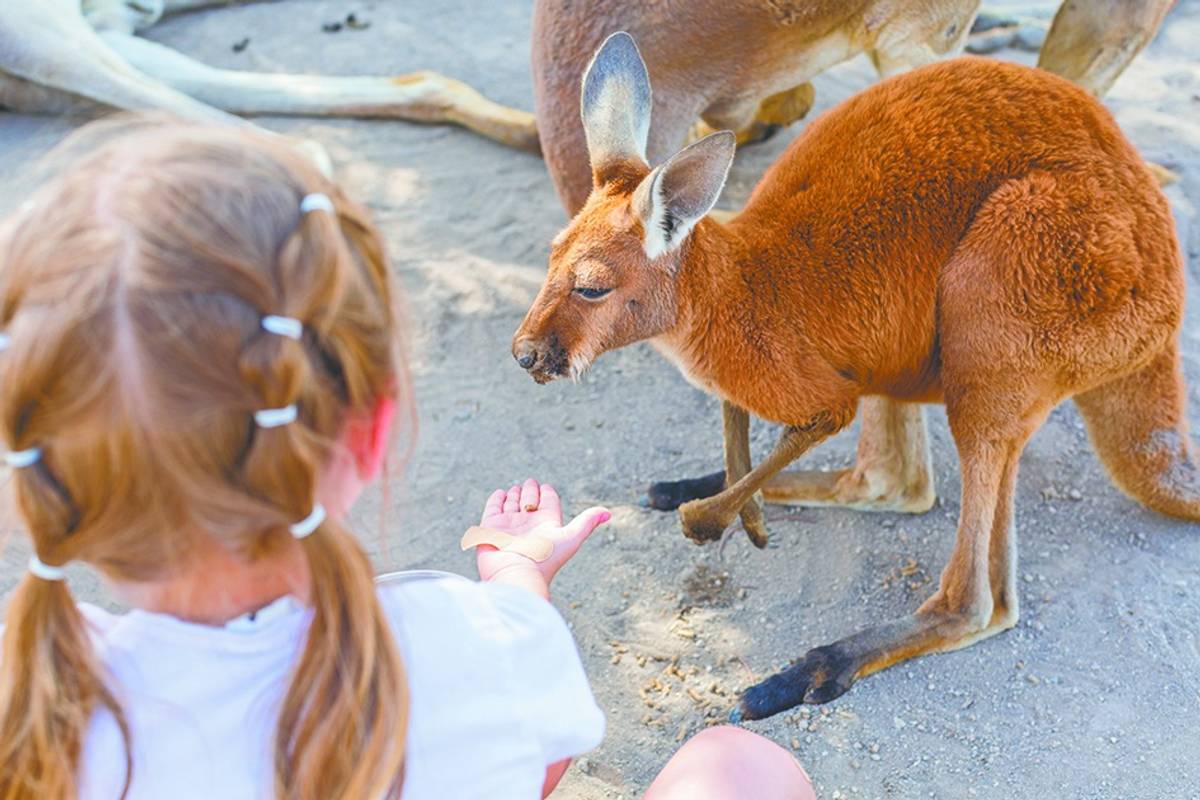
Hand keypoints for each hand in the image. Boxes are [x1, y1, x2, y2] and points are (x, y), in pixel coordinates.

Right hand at [474, 478, 609, 588]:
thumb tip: (609, 513)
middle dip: (530, 490)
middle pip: (529, 500)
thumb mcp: (570, 538)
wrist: (516, 575)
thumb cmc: (545, 559)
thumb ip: (587, 522)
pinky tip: (501, 494)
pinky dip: (497, 499)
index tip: (545, 487)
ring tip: (516, 489)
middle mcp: (528, 524)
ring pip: (512, 502)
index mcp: (547, 524)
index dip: (547, 492)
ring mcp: (509, 525)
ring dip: (514, 493)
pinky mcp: (491, 528)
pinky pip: (493, 508)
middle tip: (530, 483)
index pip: (547, 502)